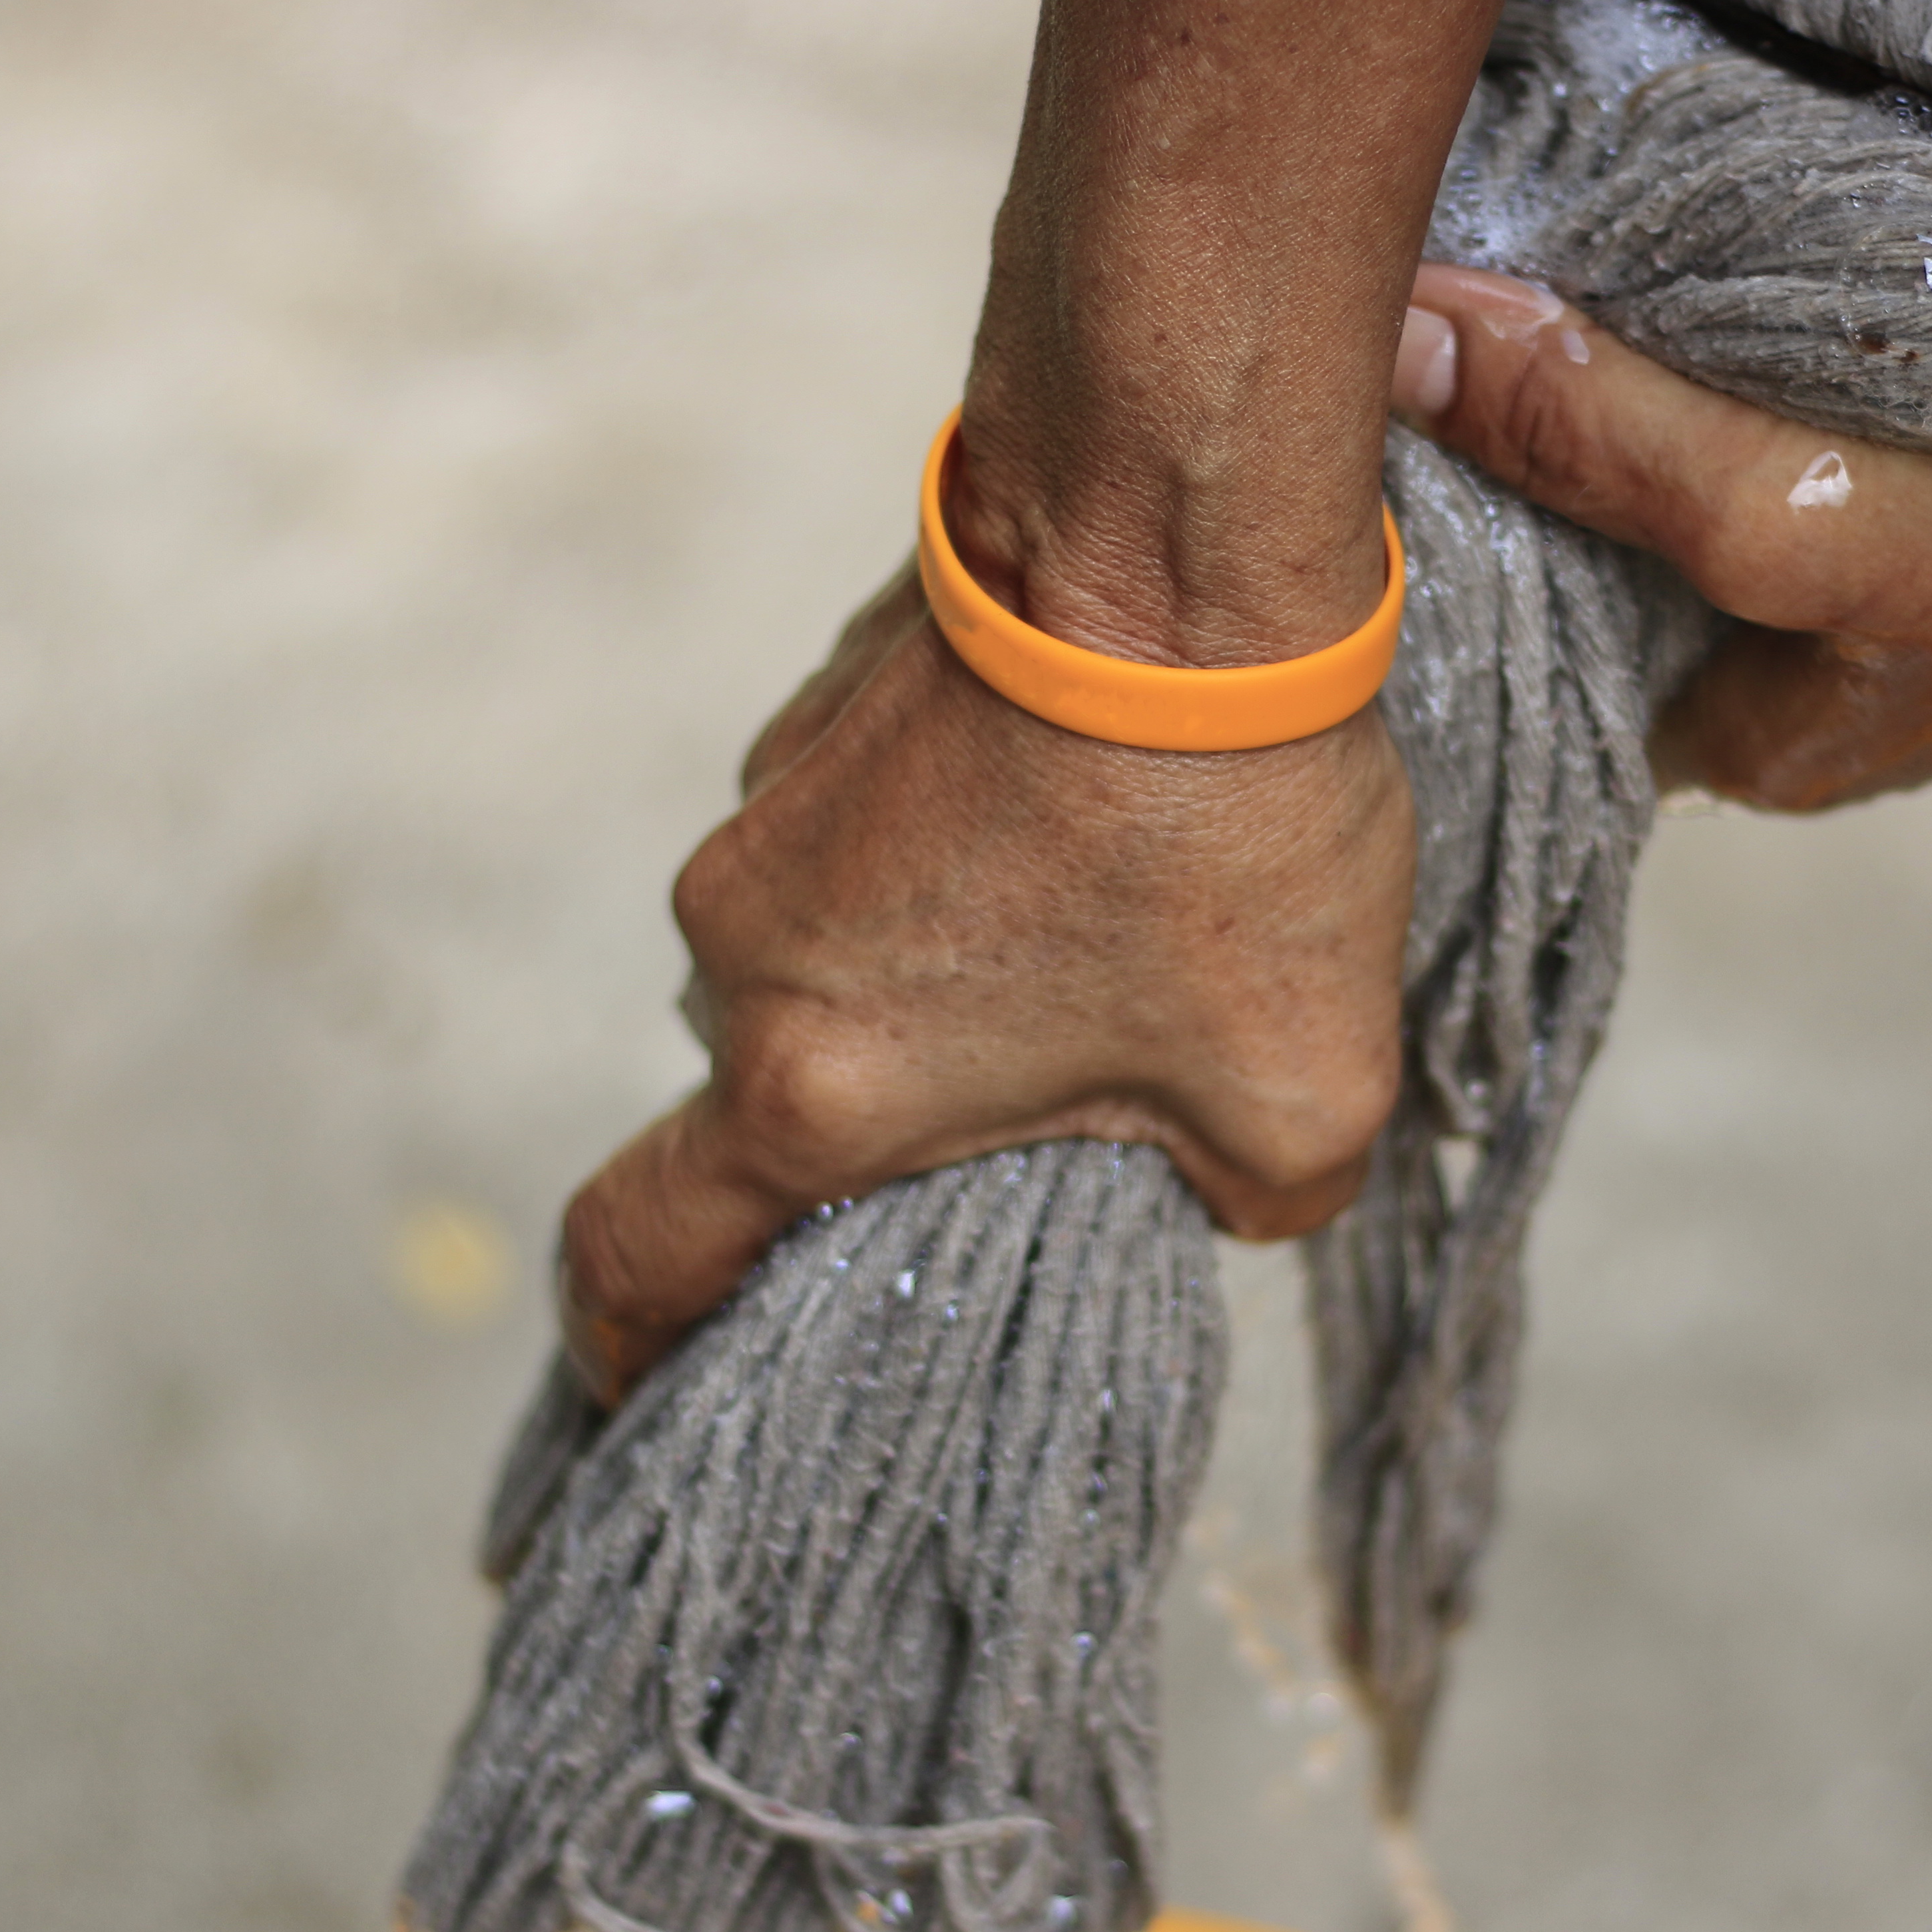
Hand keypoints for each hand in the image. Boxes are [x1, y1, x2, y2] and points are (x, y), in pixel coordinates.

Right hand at [554, 564, 1411, 1403]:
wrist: (1181, 544)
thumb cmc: (1226, 833)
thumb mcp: (1305, 1100)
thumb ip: (1244, 1207)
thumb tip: (1217, 1188)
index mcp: (813, 1088)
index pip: (640, 1249)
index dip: (626, 1344)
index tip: (642, 1387)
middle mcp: (746, 956)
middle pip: (776, 1100)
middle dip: (886, 1137)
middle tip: (1030, 1124)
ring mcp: (770, 819)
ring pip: (833, 965)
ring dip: (941, 988)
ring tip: (1105, 948)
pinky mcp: (821, 715)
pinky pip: (867, 846)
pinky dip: (952, 872)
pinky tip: (1086, 838)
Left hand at [1392, 264, 1931, 811]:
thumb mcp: (1791, 515)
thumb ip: (1602, 442)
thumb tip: (1419, 340)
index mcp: (1740, 749)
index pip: (1538, 650)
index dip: (1467, 535)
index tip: (1408, 415)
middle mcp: (1791, 692)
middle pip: (1609, 564)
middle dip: (1552, 449)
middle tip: (1483, 311)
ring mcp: (1870, 607)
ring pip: (1699, 490)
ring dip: (1649, 388)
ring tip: (1579, 277)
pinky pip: (1791, 439)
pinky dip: (1749, 368)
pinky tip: (1715, 282)